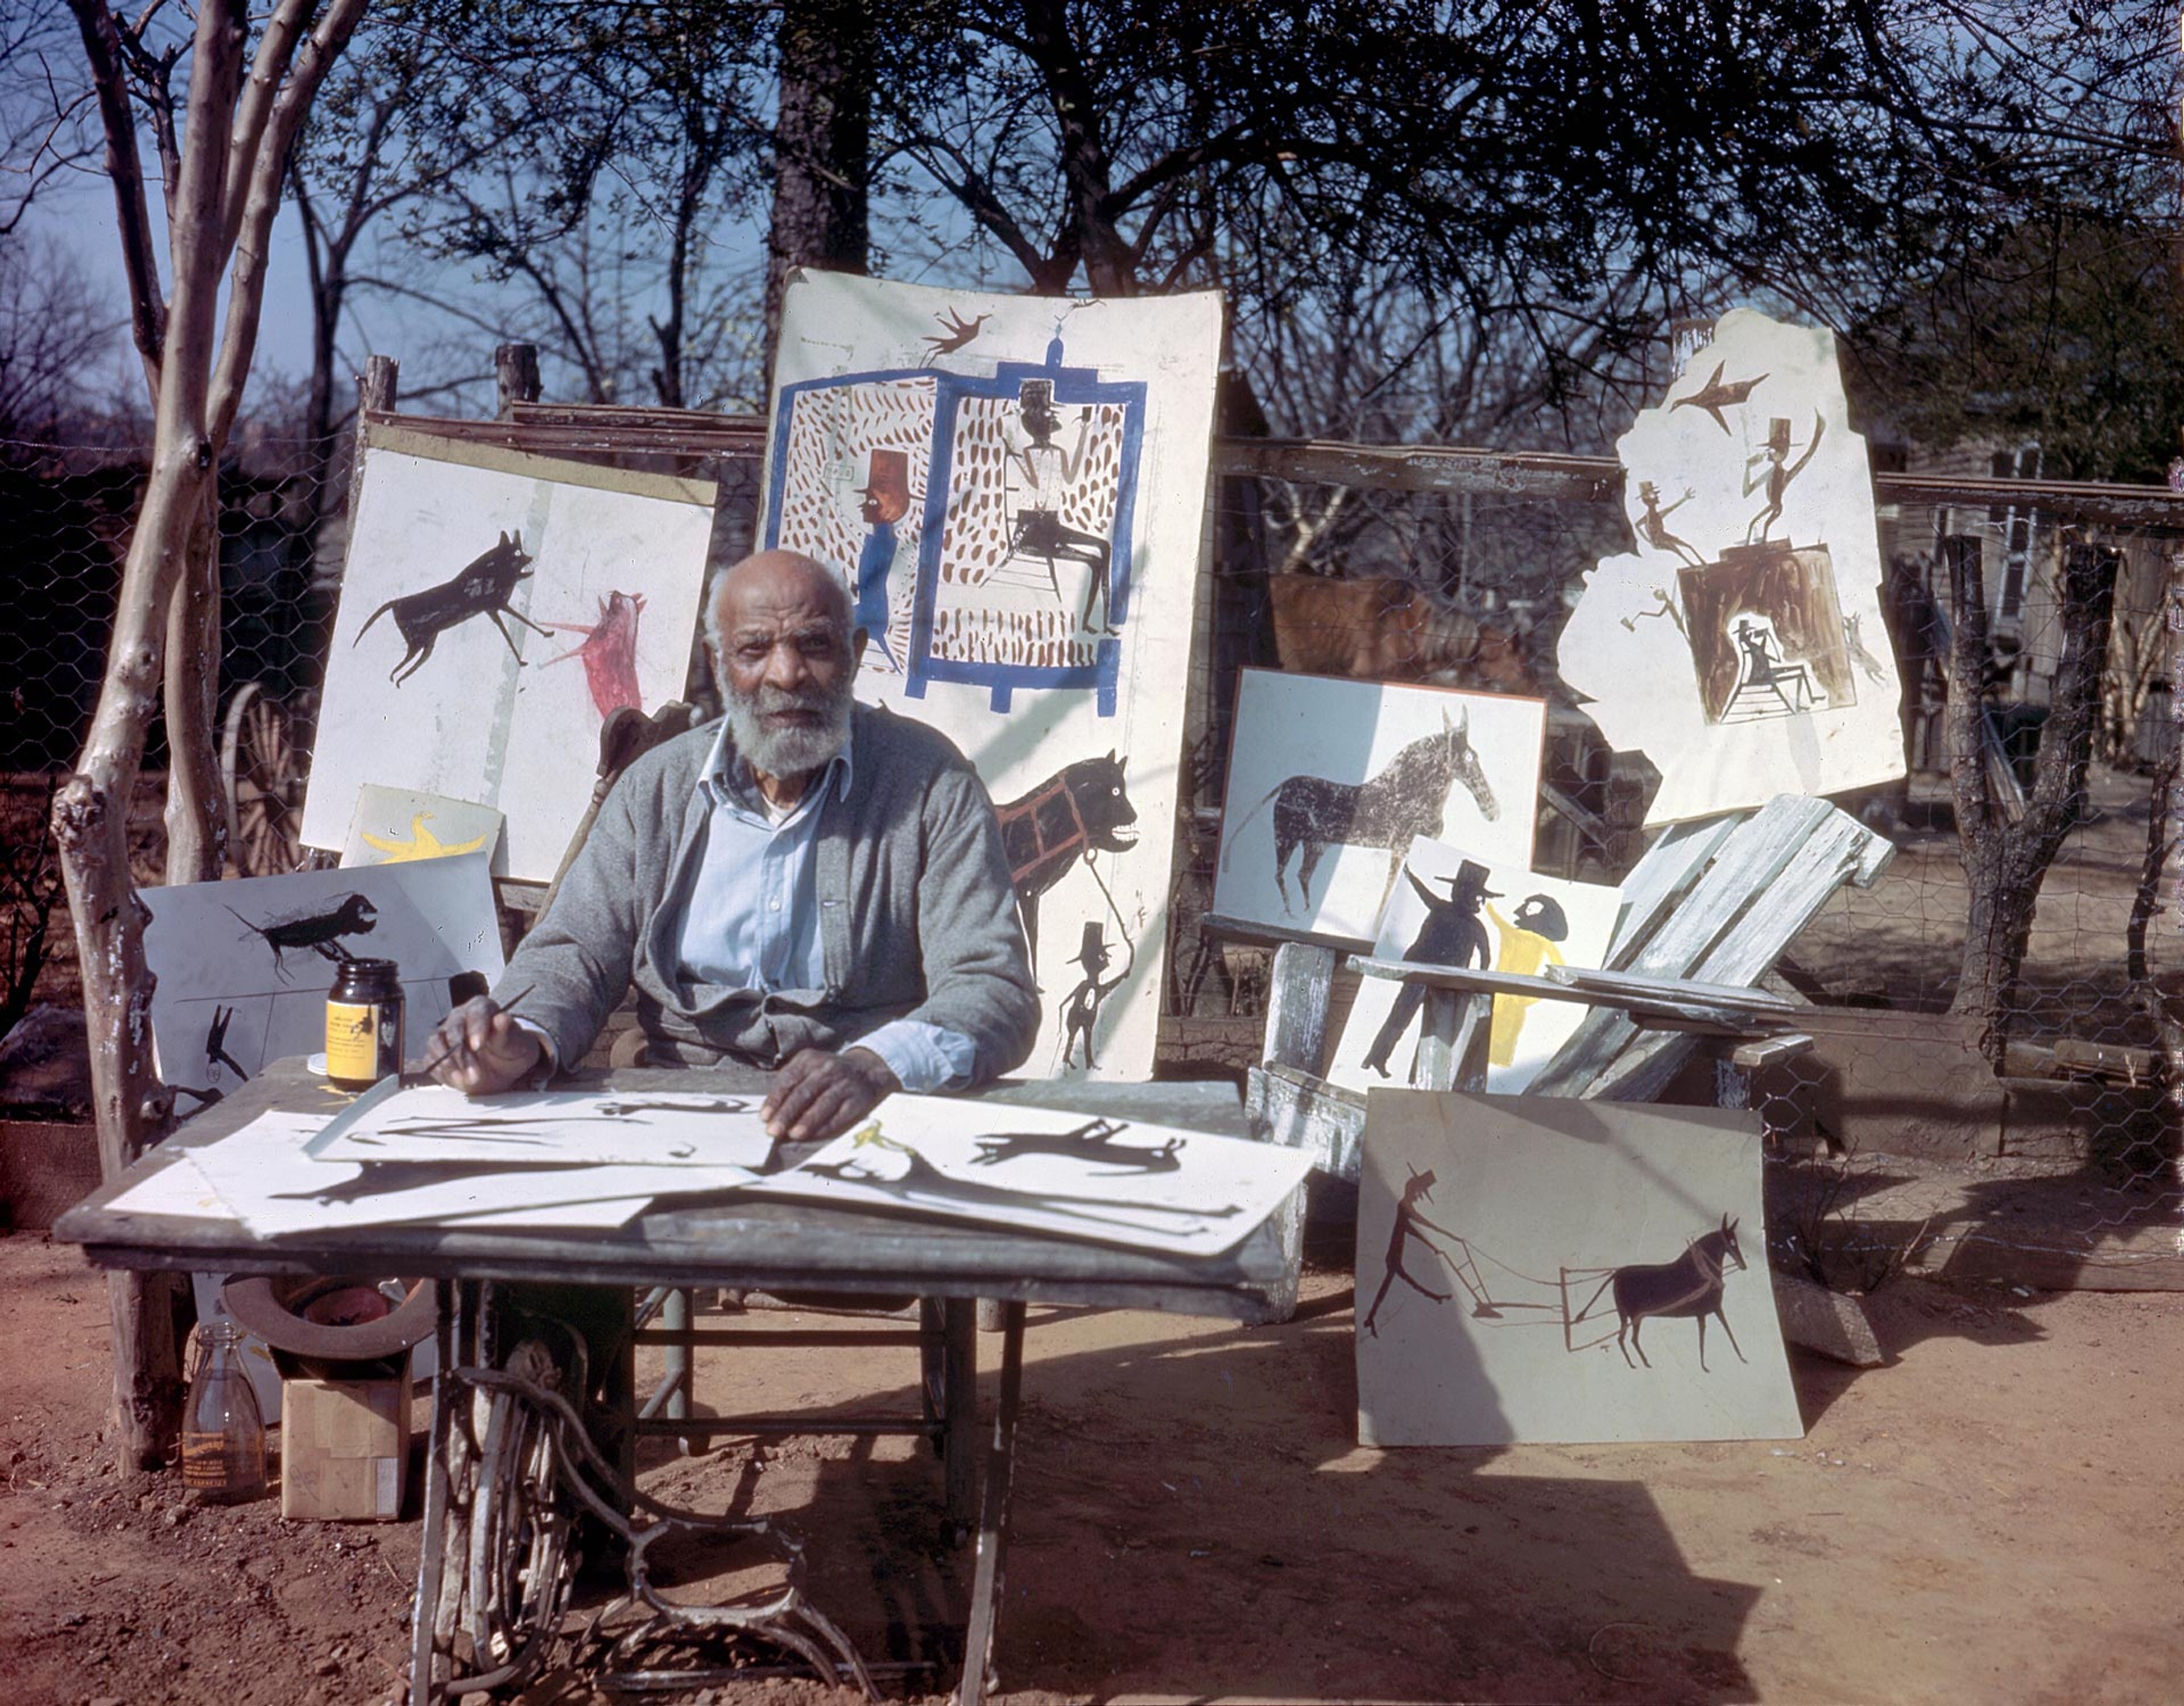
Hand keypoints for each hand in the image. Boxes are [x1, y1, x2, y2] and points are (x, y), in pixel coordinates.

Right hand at [425, 996, 543, 1094]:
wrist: (504, 1067)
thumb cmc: (511, 1049)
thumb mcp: (516, 1042)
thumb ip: (506, 1032)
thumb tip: (502, 1018)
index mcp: (481, 1008)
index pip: (475, 1013)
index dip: (476, 1029)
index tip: (478, 1046)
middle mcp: (460, 1018)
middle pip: (453, 1030)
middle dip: (463, 1054)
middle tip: (475, 1074)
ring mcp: (445, 1035)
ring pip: (436, 1044)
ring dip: (449, 1064)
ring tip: (465, 1080)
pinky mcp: (437, 1054)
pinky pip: (430, 1060)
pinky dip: (440, 1071)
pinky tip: (455, 1080)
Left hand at [762, 1046, 899, 1141]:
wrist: (865, 1070)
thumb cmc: (827, 1074)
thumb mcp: (807, 1068)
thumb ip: (789, 1084)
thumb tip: (769, 1113)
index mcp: (809, 1060)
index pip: (789, 1080)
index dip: (776, 1100)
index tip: (765, 1117)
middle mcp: (828, 1069)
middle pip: (804, 1093)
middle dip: (787, 1113)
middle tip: (774, 1131)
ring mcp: (844, 1084)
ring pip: (823, 1104)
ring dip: (807, 1121)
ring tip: (793, 1134)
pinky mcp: (858, 1099)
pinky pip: (840, 1115)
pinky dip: (826, 1126)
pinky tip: (814, 1135)